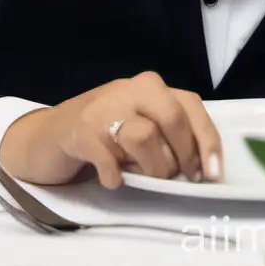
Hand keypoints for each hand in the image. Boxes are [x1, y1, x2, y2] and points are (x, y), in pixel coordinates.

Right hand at [0, 70, 222, 188]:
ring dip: (151, 168)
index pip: (190, 107)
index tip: (213, 175)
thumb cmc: (105, 131)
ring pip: (145, 137)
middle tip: (177, 178)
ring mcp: (104, 107)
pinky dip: (116, 177)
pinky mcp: (81, 130)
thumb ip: (168, 133)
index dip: (207, 141)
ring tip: (140, 176)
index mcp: (151, 86)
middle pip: (172, 118)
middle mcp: (130, 89)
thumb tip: (201, 167)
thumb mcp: (141, 122)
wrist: (50, 133)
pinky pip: (110, 160)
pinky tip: (112, 179)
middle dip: (182, 156)